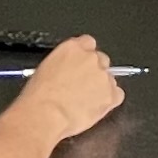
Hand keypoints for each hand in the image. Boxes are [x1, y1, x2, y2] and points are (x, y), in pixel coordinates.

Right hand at [8, 34, 126, 138]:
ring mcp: (103, 76)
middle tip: (82, 86)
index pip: (88, 43)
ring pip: (110, 78)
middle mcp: (91, 59)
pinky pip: (117, 95)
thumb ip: (63, 63)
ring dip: (101, 87)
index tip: (81, 65)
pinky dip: (110, 100)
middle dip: (94, 72)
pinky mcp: (111, 95)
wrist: (46, 114)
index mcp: (72, 48)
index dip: (85, 56)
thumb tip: (68, 70)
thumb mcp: (45, 69)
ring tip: (85, 101)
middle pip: (101, 60)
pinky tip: (96, 107)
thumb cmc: (39, 96)